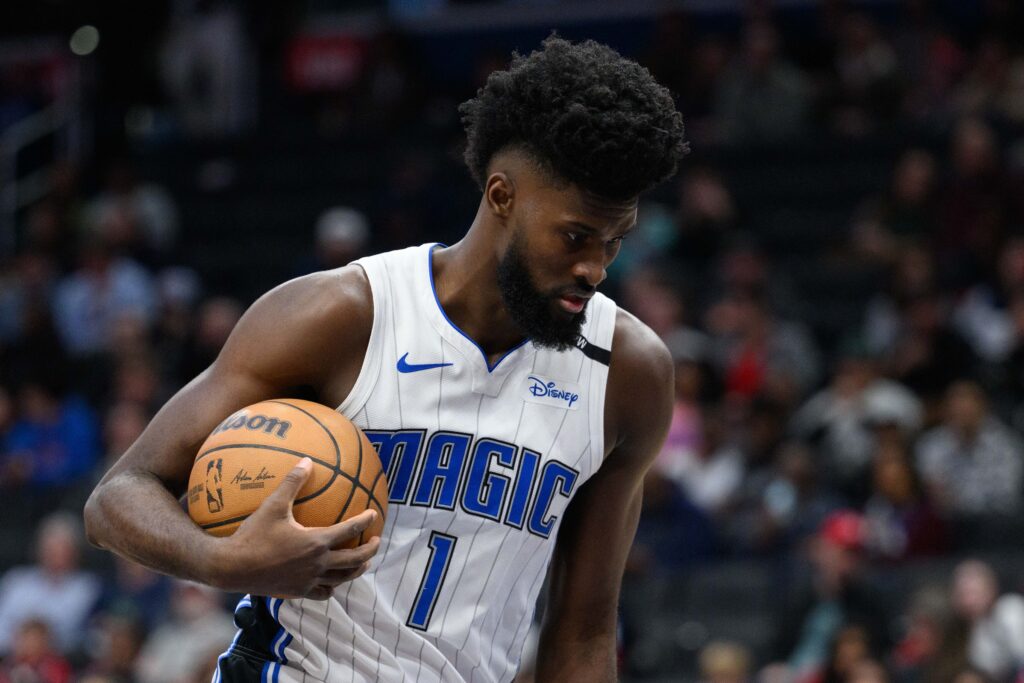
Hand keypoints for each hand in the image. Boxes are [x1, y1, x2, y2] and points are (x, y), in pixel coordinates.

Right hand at [211, 458, 380, 599]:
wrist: (231, 568)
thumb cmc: (252, 535)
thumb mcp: (273, 505)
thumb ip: (292, 483)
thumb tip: (307, 460)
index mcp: (316, 543)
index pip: (349, 531)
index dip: (365, 522)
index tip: (374, 514)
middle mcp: (317, 564)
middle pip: (354, 560)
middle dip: (369, 550)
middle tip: (376, 541)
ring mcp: (308, 581)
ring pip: (341, 579)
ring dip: (356, 570)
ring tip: (362, 563)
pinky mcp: (297, 592)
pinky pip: (322, 593)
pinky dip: (332, 587)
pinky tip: (332, 581)